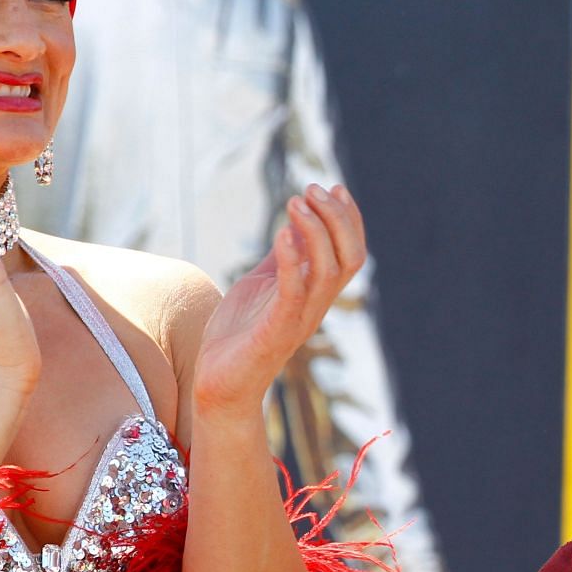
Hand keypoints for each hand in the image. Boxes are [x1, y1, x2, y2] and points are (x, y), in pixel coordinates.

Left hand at [192, 184, 365, 415]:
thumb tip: (297, 222)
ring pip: (329, 270)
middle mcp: (318, 305)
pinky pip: (293, 291)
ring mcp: (300, 318)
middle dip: (338, 218)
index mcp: (318, 293)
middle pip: (351, 257)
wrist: (220, 384)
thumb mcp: (262, 284)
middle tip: (313, 188)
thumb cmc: (239, 335)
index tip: (335, 186)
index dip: (350, 218)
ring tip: (296, 201)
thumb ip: (282, 257)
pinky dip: (291, 258)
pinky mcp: (277, 330)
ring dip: (316, 230)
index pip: (351, 252)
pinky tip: (280, 231)